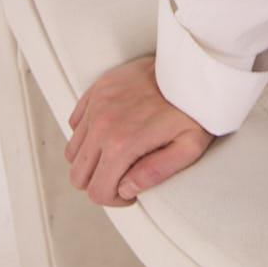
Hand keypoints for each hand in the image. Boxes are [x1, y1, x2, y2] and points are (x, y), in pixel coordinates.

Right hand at [64, 54, 214, 207]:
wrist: (192, 67)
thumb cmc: (194, 106)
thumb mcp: (189, 146)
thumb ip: (156, 173)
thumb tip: (126, 189)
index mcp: (123, 143)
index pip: (97, 191)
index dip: (113, 199)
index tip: (129, 192)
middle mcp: (102, 124)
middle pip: (78, 176)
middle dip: (99, 183)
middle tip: (121, 176)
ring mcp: (97, 104)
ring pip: (73, 151)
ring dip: (90, 160)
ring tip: (115, 155)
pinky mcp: (98, 89)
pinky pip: (75, 122)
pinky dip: (85, 134)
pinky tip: (108, 133)